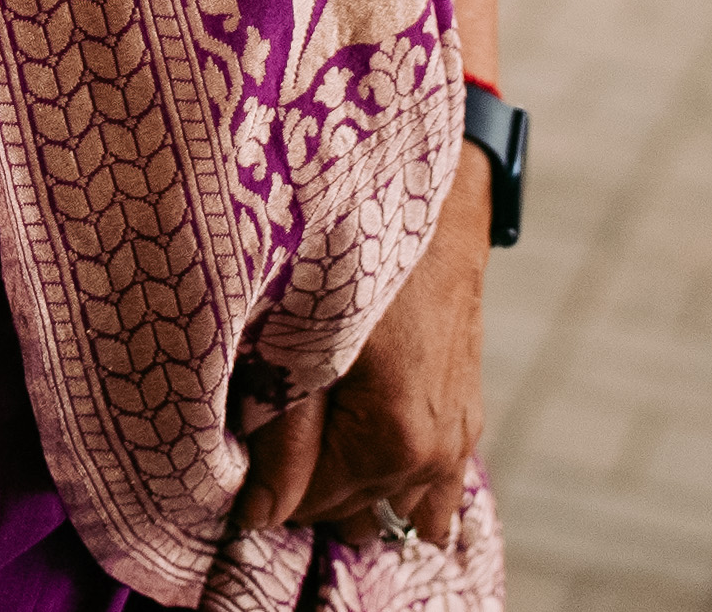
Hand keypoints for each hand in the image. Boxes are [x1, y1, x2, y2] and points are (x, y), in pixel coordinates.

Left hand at [242, 141, 485, 552]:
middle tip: (276, 417)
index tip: (246, 428)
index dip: (264, 475)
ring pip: (389, 505)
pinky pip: (433, 487)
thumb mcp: (301, 337)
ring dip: (350, 484)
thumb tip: (259, 518)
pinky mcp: (465, 413)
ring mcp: (458, 437)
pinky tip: (365, 459)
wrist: (434, 194)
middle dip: (306, 479)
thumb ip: (281, 436)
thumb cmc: (361, 252)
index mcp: (395, 442)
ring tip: (316, 431)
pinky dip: (394, 483)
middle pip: (347, 509)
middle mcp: (435, 454)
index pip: (306, 506)